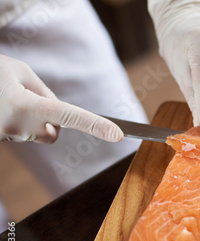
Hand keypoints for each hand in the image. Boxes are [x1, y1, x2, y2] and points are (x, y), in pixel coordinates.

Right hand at [0, 54, 122, 142]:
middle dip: (51, 121)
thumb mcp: (21, 72)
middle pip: (54, 132)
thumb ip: (45, 93)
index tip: (119, 134)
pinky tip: (3, 108)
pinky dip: (18, 123)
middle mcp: (19, 126)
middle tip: (28, 98)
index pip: (70, 116)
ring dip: (32, 119)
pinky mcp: (1, 140)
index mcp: (27, 105)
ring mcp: (8, 137)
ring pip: (38, 134)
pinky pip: (21, 134)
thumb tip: (59, 111)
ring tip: (8, 99)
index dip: (96, 125)